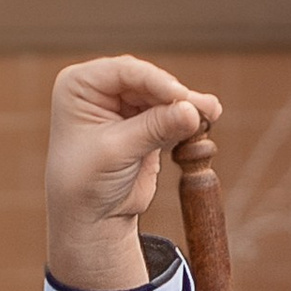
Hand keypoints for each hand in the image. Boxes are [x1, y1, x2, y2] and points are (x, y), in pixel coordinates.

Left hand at [45, 57, 221, 290]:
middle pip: (148, 81)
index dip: (156, 81)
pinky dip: (188, 120)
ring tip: (211, 113)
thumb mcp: (117, 152)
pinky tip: (206, 123)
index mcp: (79, 85)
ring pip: (163, 96)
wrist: (92, 219)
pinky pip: (171, 114)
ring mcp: (124, 104)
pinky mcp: (145, 122)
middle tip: (203, 109)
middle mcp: (100, 88)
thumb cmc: (86, 184)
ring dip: (187, 106)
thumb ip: (155, 127)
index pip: (124, 71)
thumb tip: (192, 110)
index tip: (181, 97)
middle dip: (176, 95)